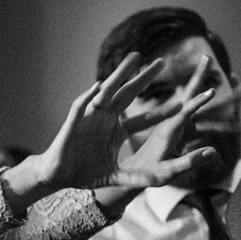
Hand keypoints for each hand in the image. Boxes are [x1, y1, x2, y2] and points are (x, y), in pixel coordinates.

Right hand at [33, 54, 219, 191]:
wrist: (58, 176)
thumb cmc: (85, 174)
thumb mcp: (116, 176)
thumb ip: (137, 177)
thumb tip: (159, 181)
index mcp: (117, 131)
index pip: (144, 119)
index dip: (161, 111)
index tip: (182, 104)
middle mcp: (106, 119)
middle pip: (128, 95)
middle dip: (144, 78)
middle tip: (162, 61)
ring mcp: (90, 117)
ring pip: (107, 91)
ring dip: (120, 75)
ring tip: (134, 58)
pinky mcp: (73, 122)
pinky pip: (81, 106)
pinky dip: (89, 96)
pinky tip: (100, 86)